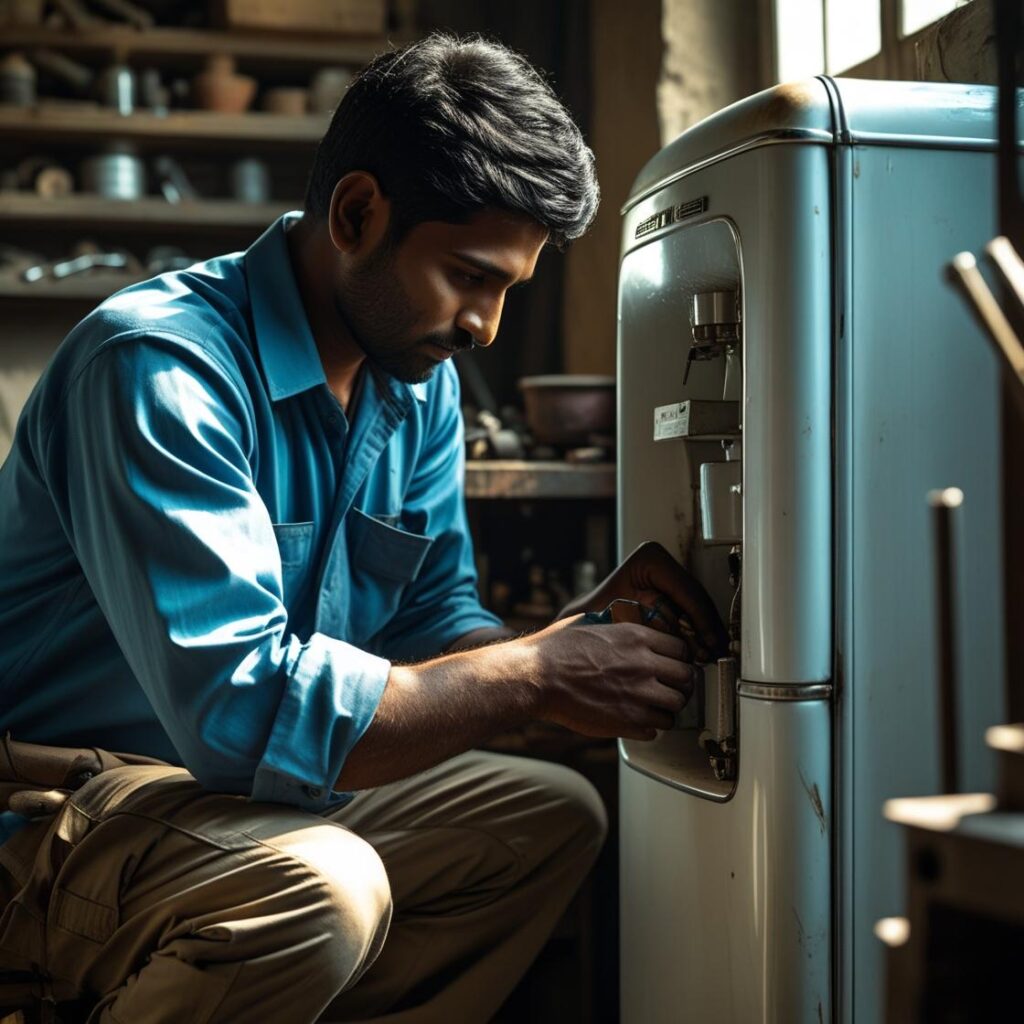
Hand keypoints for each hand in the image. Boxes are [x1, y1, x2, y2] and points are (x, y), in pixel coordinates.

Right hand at [517, 614, 694, 740]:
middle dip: (680, 684)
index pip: (683, 649)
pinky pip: (655, 730)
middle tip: (669, 688)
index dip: (679, 658)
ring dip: (666, 708)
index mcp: (638, 638)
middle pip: (687, 679)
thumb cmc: (556, 649)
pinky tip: (635, 720)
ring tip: (652, 708)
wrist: (537, 677)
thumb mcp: (592, 622)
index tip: (672, 664)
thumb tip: (626, 624)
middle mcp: (644, 666)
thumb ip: (618, 626)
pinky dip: (648, 727)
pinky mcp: (628, 722)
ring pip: (676, 707)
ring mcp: (639, 696)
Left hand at [557, 541, 727, 661]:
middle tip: (717, 654)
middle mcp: (663, 565)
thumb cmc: (591, 616)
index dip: (702, 620)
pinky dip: (700, 634)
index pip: (687, 591)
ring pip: (699, 608)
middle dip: (709, 629)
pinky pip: (693, 615)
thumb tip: (679, 645)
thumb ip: (642, 625)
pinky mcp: (673, 593)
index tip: (709, 643)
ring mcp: (670, 578)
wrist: (585, 618)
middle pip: (698, 599)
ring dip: (708, 634)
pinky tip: (704, 652)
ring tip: (713, 657)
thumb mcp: (616, 617)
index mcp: (650, 560)